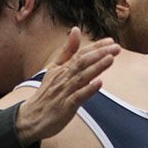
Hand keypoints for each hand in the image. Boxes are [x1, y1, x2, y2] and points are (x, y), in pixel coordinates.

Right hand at [16, 27, 119, 144]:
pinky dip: (88, 89)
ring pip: (81, 77)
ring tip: (110, 59)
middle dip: (100, 54)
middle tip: (117, 47)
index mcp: (62, 68)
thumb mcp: (54, 68)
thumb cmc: (46, 94)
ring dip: (96, 67)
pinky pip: (78, 96)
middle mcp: (63, 78)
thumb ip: (67, 51)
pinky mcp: (65, 107)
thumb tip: (76, 30)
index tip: (111, 40)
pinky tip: (99, 83)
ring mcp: (64, 92)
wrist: (31, 118)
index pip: (81, 54)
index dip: (96, 47)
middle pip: (82, 62)